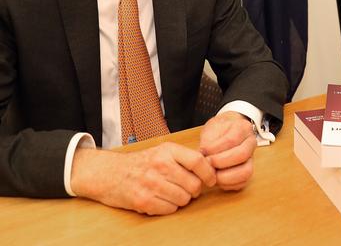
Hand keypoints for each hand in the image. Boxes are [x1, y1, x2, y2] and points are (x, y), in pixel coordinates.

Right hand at [70, 142, 216, 214]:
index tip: (211, 180)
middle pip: (194, 184)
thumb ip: (184, 157)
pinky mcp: (143, 201)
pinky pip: (170, 209)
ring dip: (182, 199)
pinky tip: (162, 199)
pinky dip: (170, 207)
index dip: (209, 173)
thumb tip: (211, 166)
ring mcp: (151, 184)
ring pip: (184, 199)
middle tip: (188, 189)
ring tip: (173, 193)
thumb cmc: (141, 163)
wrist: (109, 173)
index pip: (198, 161)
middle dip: (195, 190)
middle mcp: (160, 165)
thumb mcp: (163, 151)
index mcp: (167, 151)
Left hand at [199, 111, 257, 190]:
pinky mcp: (247, 171)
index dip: (216, 148)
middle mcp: (251, 143)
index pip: (232, 140)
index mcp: (243, 128)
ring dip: (226, 177)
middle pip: (242, 155)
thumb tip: (203, 156)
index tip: (203, 151)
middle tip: (207, 163)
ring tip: (212, 174)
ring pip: (246, 172)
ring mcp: (251, 158)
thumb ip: (208, 141)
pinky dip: (228, 184)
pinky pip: (242, 183)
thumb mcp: (211, 128)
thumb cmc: (218, 131)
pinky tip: (217, 179)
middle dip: (221, 162)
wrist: (225, 133)